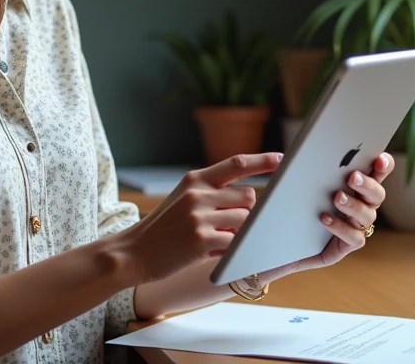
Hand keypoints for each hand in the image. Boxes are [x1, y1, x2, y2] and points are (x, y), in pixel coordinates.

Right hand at [123, 153, 281, 283]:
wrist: (133, 252)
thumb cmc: (162, 229)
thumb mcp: (182, 200)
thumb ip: (211, 193)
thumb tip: (251, 197)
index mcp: (194, 179)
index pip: (235, 163)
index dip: (261, 160)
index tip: (281, 159)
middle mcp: (198, 193)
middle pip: (248, 196)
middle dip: (247, 212)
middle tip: (229, 227)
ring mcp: (199, 216)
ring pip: (245, 220)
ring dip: (239, 233)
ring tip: (216, 242)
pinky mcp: (201, 240)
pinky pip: (236, 242)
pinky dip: (234, 250)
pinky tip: (215, 254)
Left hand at [287, 152, 391, 273]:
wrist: (275, 242)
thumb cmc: (286, 206)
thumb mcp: (288, 183)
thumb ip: (291, 167)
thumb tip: (282, 157)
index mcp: (352, 185)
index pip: (376, 172)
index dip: (383, 165)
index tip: (379, 158)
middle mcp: (359, 205)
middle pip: (377, 194)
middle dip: (367, 185)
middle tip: (352, 177)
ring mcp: (353, 227)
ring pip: (368, 216)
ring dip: (354, 205)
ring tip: (336, 197)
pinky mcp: (344, 246)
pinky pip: (354, 238)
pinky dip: (341, 228)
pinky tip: (324, 219)